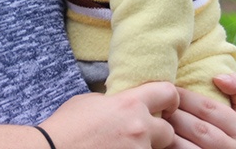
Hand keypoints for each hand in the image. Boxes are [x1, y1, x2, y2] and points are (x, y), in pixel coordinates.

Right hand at [41, 82, 179, 148]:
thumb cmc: (65, 127)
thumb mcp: (90, 102)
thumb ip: (114, 102)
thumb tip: (123, 105)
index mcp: (129, 104)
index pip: (168, 93)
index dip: (170, 100)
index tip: (166, 107)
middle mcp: (139, 129)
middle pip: (168, 132)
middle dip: (157, 135)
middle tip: (138, 137)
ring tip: (118, 147)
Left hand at [163, 73, 235, 148]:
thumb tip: (217, 77)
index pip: (208, 108)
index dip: (186, 97)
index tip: (171, 89)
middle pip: (196, 128)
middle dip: (173, 113)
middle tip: (157, 103)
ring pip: (184, 146)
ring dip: (166, 132)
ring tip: (154, 119)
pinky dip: (167, 147)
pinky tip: (158, 138)